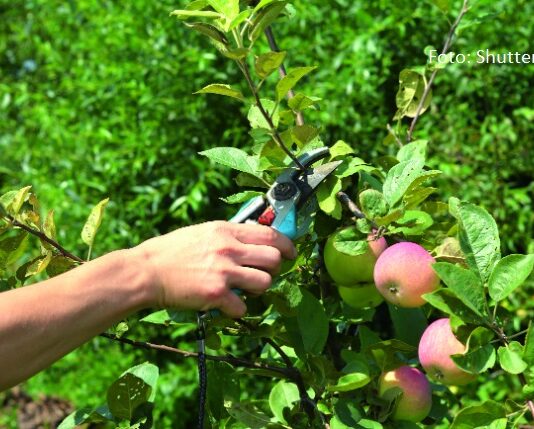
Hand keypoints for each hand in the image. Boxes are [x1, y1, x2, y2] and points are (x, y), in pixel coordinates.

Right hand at [130, 221, 296, 317]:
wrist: (146, 271)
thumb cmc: (171, 251)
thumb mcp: (202, 232)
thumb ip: (228, 235)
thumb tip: (252, 239)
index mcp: (226, 230)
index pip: (270, 234)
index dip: (286, 245)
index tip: (290, 253)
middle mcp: (229, 248)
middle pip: (274, 259)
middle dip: (274, 269)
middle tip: (262, 274)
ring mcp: (224, 271)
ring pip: (265, 282)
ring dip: (257, 289)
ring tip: (242, 289)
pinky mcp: (216, 294)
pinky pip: (243, 307)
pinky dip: (237, 309)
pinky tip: (224, 304)